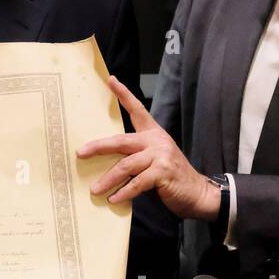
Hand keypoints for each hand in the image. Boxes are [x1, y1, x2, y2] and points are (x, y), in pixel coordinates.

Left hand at [77, 75, 219, 220]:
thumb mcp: (154, 160)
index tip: (111, 80)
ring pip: (126, 165)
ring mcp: (161, 156)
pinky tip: (114, 198)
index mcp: (153, 134)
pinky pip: (137, 182)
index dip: (124, 94)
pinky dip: (124, 192)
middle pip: (121, 141)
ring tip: (95, 189)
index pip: (137, 110)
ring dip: (108, 179)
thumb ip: (135, 156)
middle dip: (98, 147)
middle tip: (80, 153)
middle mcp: (157, 141)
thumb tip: (104, 163)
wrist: (198, 193)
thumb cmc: (171, 178)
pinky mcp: (163, 172)